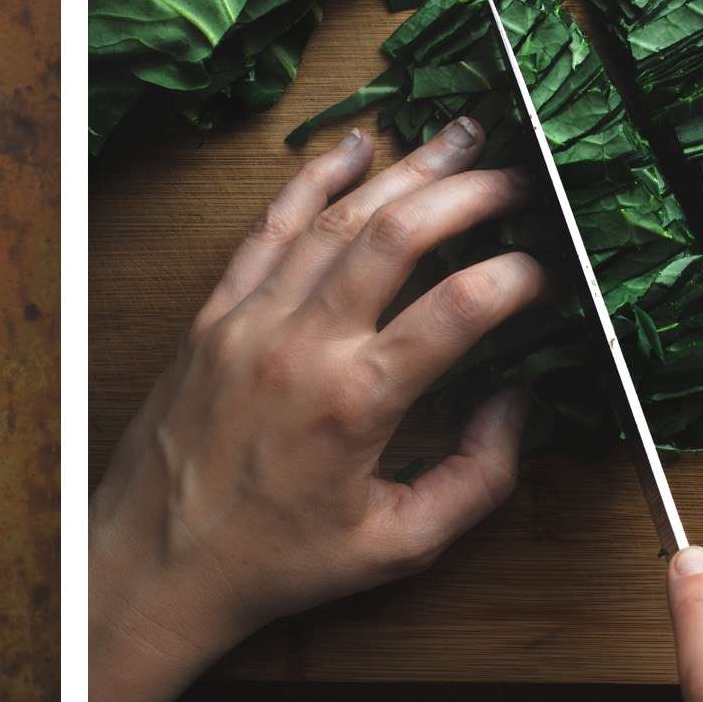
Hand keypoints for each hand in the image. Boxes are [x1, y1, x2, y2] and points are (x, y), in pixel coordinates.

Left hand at [90, 119, 547, 701]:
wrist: (155, 562)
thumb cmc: (279, 562)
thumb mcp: (400, 545)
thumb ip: (477, 477)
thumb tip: (518, 402)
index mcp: (355, 403)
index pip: (456, 308)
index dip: (514, 276)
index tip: (547, 271)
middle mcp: (300, 346)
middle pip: (395, 236)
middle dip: (466, 194)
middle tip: (517, 179)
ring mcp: (249, 321)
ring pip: (334, 218)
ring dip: (402, 172)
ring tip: (459, 138)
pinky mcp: (213, 315)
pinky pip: (267, 229)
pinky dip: (311, 180)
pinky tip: (354, 147)